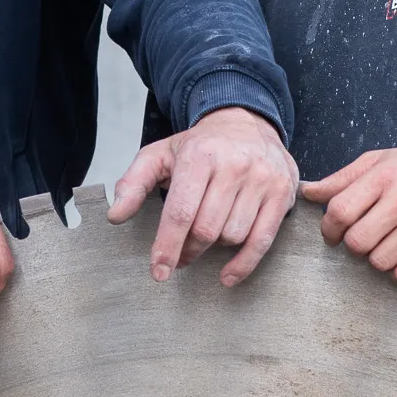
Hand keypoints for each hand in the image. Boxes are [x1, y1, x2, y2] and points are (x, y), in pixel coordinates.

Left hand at [108, 106, 298, 286]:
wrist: (246, 121)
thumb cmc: (200, 145)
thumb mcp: (160, 155)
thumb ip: (133, 183)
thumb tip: (115, 216)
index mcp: (200, 155)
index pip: (181, 211)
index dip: (168, 245)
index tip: (159, 271)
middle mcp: (234, 165)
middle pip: (207, 229)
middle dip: (188, 249)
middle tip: (179, 254)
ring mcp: (262, 179)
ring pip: (232, 236)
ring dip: (214, 248)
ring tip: (205, 238)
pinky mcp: (281, 193)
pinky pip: (262, 240)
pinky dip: (244, 264)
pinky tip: (227, 275)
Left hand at [299, 145, 396, 283]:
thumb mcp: (380, 162)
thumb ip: (342, 179)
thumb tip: (307, 193)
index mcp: (384, 176)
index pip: (339, 211)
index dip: (328, 227)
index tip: (333, 232)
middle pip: (357, 242)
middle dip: (352, 245)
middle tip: (362, 237)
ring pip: (379, 262)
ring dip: (376, 257)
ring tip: (386, 241)